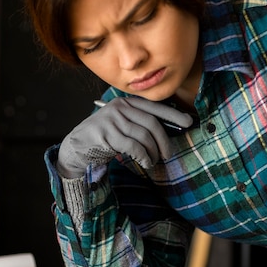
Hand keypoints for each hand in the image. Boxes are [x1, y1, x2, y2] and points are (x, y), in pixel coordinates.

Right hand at [57, 96, 193, 177]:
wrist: (77, 146)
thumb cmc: (105, 137)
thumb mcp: (123, 124)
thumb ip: (141, 123)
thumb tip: (168, 132)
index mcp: (126, 103)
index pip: (155, 107)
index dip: (173, 115)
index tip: (189, 122)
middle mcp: (119, 108)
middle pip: (152, 123)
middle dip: (164, 141)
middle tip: (168, 154)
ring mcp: (112, 121)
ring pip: (144, 137)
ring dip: (153, 152)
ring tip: (153, 161)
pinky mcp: (106, 135)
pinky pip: (133, 147)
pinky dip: (143, 157)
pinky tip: (145, 163)